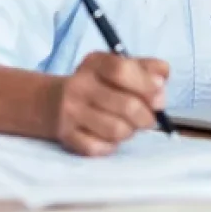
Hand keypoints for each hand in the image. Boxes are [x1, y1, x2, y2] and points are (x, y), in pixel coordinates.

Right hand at [53, 52, 168, 155]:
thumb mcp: (116, 66)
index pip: (122, 70)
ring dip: (130, 131)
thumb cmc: (95, 83)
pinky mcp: (66, 136)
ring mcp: (71, 112)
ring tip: (129, 126)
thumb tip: (163, 80)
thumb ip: (145, 68)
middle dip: (147, 116)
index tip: (159, 95)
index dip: (146, 84)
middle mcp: (80, 85)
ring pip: (116, 130)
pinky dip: (111, 145)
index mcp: (95, 63)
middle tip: (149, 118)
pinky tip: (109, 137)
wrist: (47, 101)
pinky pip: (99, 148)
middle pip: (126, 105)